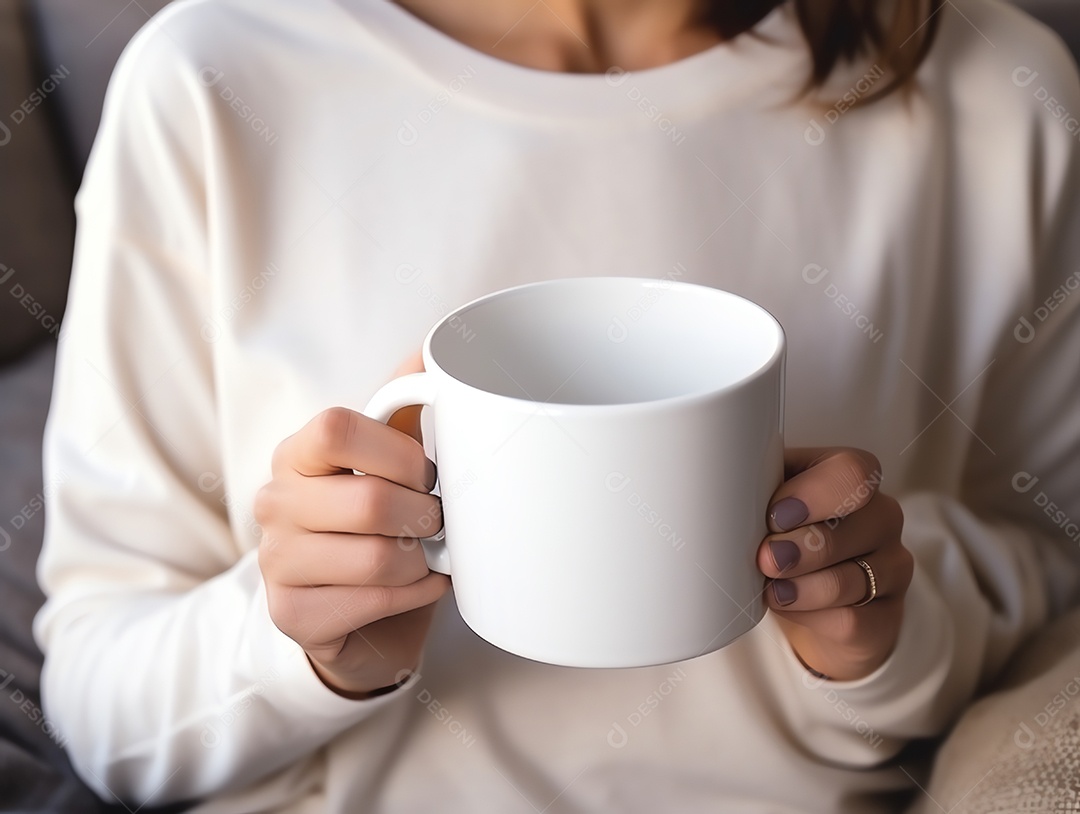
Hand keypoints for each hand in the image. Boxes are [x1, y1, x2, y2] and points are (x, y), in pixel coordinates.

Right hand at [254, 352, 448, 696]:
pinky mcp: (291, 614)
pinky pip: (375, 601)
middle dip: (425, 516)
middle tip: (436, 522)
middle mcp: (275, 502)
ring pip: (379, 558)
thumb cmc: (379, 524)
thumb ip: (404, 404)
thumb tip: (433, 347)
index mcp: (297, 453)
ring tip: (426, 556)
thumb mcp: (389, 461)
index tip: (426, 473)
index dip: (398, 452)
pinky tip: (417, 586)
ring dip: (422, 560)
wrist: (358, 610)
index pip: (336, 428)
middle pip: (369, 502)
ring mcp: (276, 561)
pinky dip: (415, 595)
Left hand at [756, 448, 911, 680]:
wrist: (813, 601)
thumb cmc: (784, 536)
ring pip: (854, 577)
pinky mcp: (884, 615)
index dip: (813, 494)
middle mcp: (881, 517)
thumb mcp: (769, 503)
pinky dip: (811, 614)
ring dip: (805, 585)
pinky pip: (853, 618)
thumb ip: (753, 490)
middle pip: (860, 524)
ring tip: (771, 588)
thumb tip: (714, 494)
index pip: (853, 471)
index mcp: (851, 479)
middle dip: (805, 545)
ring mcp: (891, 567)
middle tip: (765, 559)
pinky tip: (786, 606)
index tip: (773, 516)